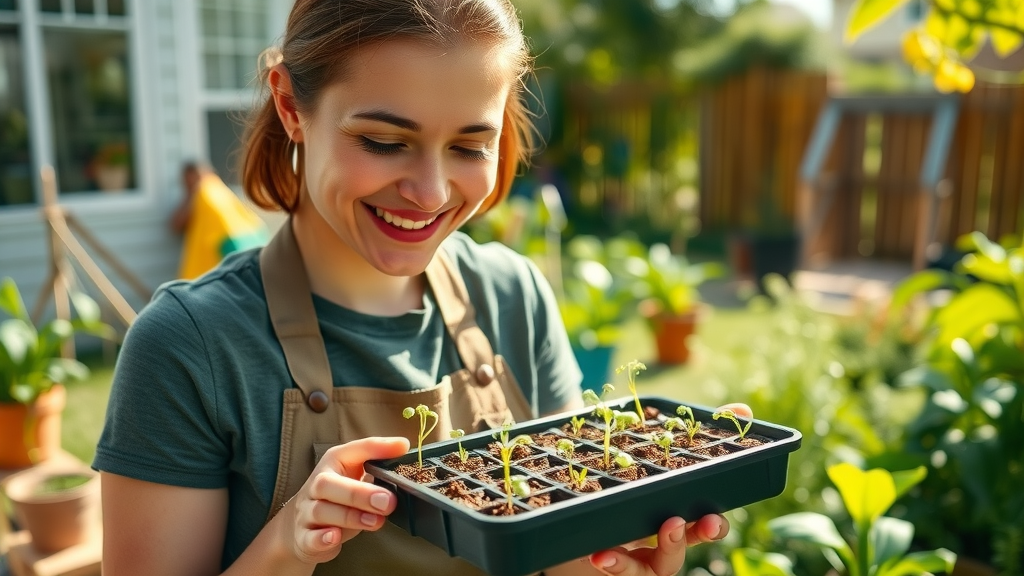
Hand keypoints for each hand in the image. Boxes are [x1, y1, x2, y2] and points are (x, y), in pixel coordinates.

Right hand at [274, 436, 409, 564]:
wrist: (300, 525)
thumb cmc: (337, 498)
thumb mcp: (356, 479)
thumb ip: (378, 468)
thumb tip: (403, 450)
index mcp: (334, 463)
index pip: (354, 450)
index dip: (378, 448)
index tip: (403, 447)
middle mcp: (317, 485)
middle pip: (328, 484)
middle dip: (359, 493)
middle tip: (388, 501)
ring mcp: (307, 512)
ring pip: (321, 511)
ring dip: (350, 517)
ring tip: (375, 521)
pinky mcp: (304, 538)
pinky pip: (309, 538)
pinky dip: (322, 538)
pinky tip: (335, 537)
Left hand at [576, 402, 750, 575]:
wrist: (584, 507)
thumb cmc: (630, 482)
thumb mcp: (654, 453)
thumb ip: (697, 434)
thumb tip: (743, 410)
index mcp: (674, 515)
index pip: (703, 526)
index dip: (712, 525)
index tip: (713, 518)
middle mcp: (658, 543)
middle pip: (677, 553)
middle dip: (681, 541)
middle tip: (676, 523)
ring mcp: (634, 558)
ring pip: (648, 569)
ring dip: (639, 558)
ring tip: (631, 541)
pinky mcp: (611, 564)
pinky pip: (616, 569)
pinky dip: (612, 563)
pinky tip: (601, 553)